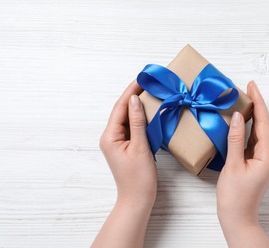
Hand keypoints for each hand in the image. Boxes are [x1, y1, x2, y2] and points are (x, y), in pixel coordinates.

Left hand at [92, 80, 156, 247]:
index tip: (141, 78)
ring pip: (128, 118)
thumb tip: (135, 99)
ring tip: (150, 92)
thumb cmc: (139, 177)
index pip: (120, 108)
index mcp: (110, 136)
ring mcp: (118, 142)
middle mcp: (111, 137)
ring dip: (138, 106)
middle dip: (134, 96)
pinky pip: (132, 127)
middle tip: (147, 82)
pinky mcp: (126, 146)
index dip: (130, 91)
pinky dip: (141, 118)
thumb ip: (137, 122)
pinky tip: (150, 111)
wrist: (138, 198)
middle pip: (122, 111)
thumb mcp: (140, 147)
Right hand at [216, 81, 268, 246]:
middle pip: (264, 126)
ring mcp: (265, 160)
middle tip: (247, 89)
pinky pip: (254, 141)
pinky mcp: (258, 163)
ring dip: (252, 116)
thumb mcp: (233, 165)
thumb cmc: (234, 196)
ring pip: (259, 133)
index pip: (263, 123)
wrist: (237, 217)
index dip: (258, 103)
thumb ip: (235, 139)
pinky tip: (241, 121)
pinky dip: (248, 129)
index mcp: (267, 156)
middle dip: (257, 106)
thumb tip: (236, 116)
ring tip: (244, 100)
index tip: (252, 86)